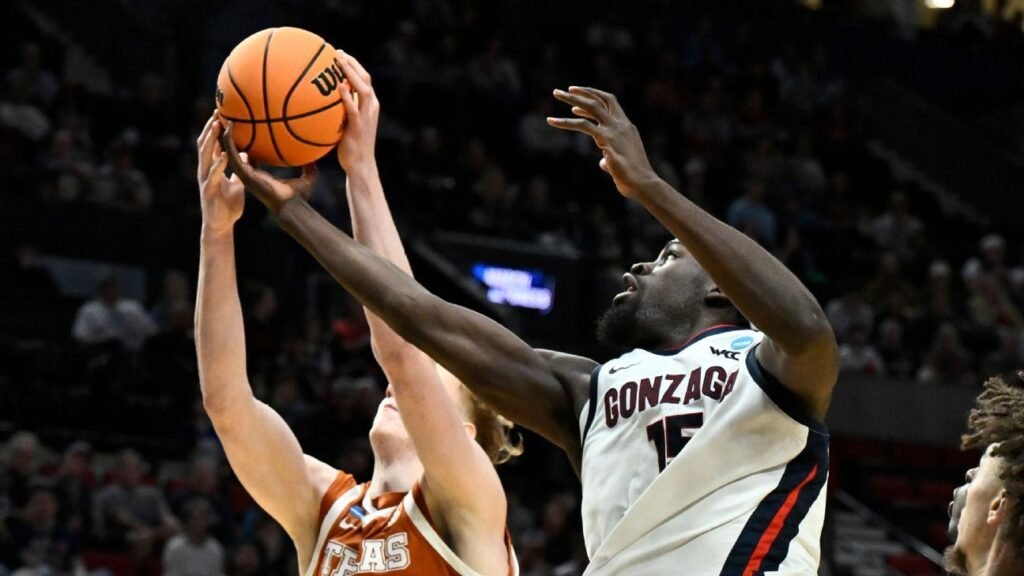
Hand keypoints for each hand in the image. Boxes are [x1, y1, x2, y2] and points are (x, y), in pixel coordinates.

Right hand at [197, 112, 244, 235]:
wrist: (222, 225)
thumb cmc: (229, 205)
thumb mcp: (238, 183)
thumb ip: (240, 169)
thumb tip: (247, 154)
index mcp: (213, 167)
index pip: (213, 143)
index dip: (216, 128)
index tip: (223, 112)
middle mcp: (206, 170)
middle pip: (206, 144)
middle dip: (210, 127)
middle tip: (218, 110)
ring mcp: (205, 180)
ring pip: (205, 155)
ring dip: (210, 140)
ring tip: (216, 125)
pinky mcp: (208, 190)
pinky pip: (213, 175)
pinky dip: (218, 164)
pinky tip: (224, 155)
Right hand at [220, 122, 316, 215]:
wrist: (290, 206)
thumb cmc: (297, 196)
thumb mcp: (306, 178)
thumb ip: (309, 168)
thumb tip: (317, 157)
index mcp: (260, 174)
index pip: (249, 157)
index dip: (245, 145)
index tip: (243, 131)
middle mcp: (250, 173)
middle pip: (236, 152)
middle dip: (230, 137)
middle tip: (226, 120)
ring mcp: (245, 174)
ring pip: (229, 150)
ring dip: (224, 135)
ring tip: (221, 118)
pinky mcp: (244, 174)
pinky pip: (232, 154)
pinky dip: (229, 141)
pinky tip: (227, 128)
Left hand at [335, 50, 379, 175]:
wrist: (360, 165)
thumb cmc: (350, 146)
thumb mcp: (346, 124)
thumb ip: (341, 110)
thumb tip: (322, 100)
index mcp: (370, 105)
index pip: (364, 79)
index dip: (353, 64)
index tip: (339, 54)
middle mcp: (371, 107)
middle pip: (365, 78)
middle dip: (351, 63)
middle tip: (336, 52)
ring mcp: (367, 116)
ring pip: (363, 88)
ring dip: (351, 72)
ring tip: (338, 62)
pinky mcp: (359, 126)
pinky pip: (354, 107)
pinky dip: (347, 95)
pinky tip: (339, 86)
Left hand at [547, 87, 658, 197]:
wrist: (643, 184)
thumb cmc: (632, 178)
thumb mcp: (620, 164)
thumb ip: (611, 158)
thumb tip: (604, 161)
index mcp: (627, 127)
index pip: (610, 104)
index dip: (593, 98)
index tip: (577, 98)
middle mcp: (621, 125)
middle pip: (600, 100)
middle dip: (581, 93)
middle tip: (561, 92)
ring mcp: (615, 131)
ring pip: (592, 107)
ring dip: (572, 99)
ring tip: (555, 94)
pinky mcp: (607, 140)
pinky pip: (583, 125)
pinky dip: (565, 122)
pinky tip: (552, 121)